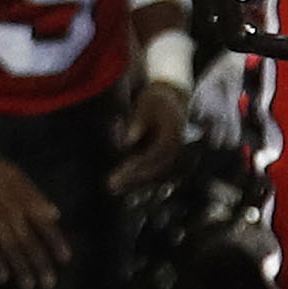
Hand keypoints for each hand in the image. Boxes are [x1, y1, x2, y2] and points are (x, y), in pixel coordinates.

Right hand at [0, 151, 67, 288]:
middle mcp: (11, 211)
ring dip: (20, 267)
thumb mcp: (15, 175)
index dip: (56, 241)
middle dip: (39, 262)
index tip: (66, 259)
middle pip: (28, 240)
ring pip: (9, 247)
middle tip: (49, 284)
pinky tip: (2, 277)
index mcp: (24, 198)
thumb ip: (34, 196)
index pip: (45, 223)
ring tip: (29, 286)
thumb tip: (54, 214)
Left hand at [110, 81, 193, 196]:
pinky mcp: (168, 158)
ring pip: (155, 174)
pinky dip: (140, 181)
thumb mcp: (146, 104)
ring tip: (114, 188)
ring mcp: (174, 155)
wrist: (172, 100)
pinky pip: (155, 173)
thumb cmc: (155, 101)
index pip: (154, 154)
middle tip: (111, 185)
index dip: (136, 165)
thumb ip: (137, 121)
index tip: (119, 173)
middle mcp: (176, 148)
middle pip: (155, 168)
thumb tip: (128, 140)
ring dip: (135, 184)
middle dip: (133, 179)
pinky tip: (123, 187)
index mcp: (172, 135)